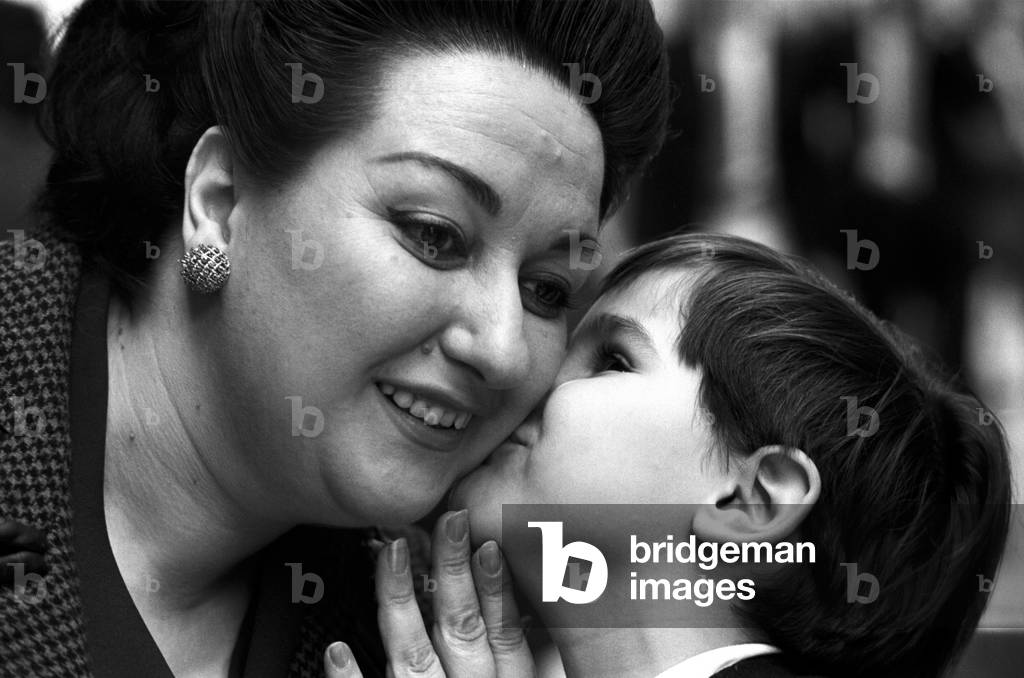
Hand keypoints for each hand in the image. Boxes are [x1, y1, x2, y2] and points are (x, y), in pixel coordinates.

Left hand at [323, 510, 534, 676]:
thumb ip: (526, 652)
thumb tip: (531, 598)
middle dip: (454, 570)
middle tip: (449, 522)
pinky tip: (336, 649)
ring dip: (401, 602)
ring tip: (390, 555)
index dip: (497, 584)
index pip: (505, 629)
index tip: (488, 541)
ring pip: (414, 657)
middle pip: (462, 627)